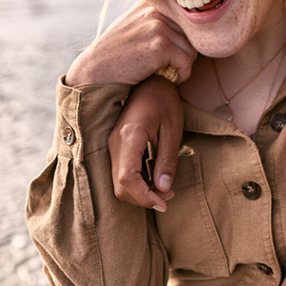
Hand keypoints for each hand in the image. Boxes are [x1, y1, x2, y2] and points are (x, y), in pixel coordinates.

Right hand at [66, 0, 195, 85]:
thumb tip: (187, 14)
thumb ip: (154, 16)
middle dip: (186, 50)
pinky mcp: (160, 45)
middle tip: (173, 65)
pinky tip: (171, 79)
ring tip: (170, 71)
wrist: (96, 71)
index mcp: (151, 1)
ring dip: (184, 64)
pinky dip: (182, 75)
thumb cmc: (116, 53)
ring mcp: (157, 26)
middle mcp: (155, 9)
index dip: (185, 35)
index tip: (174, 51)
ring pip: (192, 48)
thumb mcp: (133, 23)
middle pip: (192, 32)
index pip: (185, 15)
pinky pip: (186, 62)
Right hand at [108, 75, 183, 210]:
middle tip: (168, 197)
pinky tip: (155, 180)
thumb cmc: (164, 102)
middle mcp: (115, 143)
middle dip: (143, 198)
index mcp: (130, 136)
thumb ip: (167, 161)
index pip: (127, 178)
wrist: (151, 82)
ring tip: (165, 189)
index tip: (164, 203)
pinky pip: (121, 173)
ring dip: (141, 192)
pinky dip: (137, 183)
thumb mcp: (173, 131)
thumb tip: (164, 189)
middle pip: (120, 186)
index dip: (144, 197)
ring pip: (119, 183)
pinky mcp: (115, 146)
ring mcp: (112, 144)